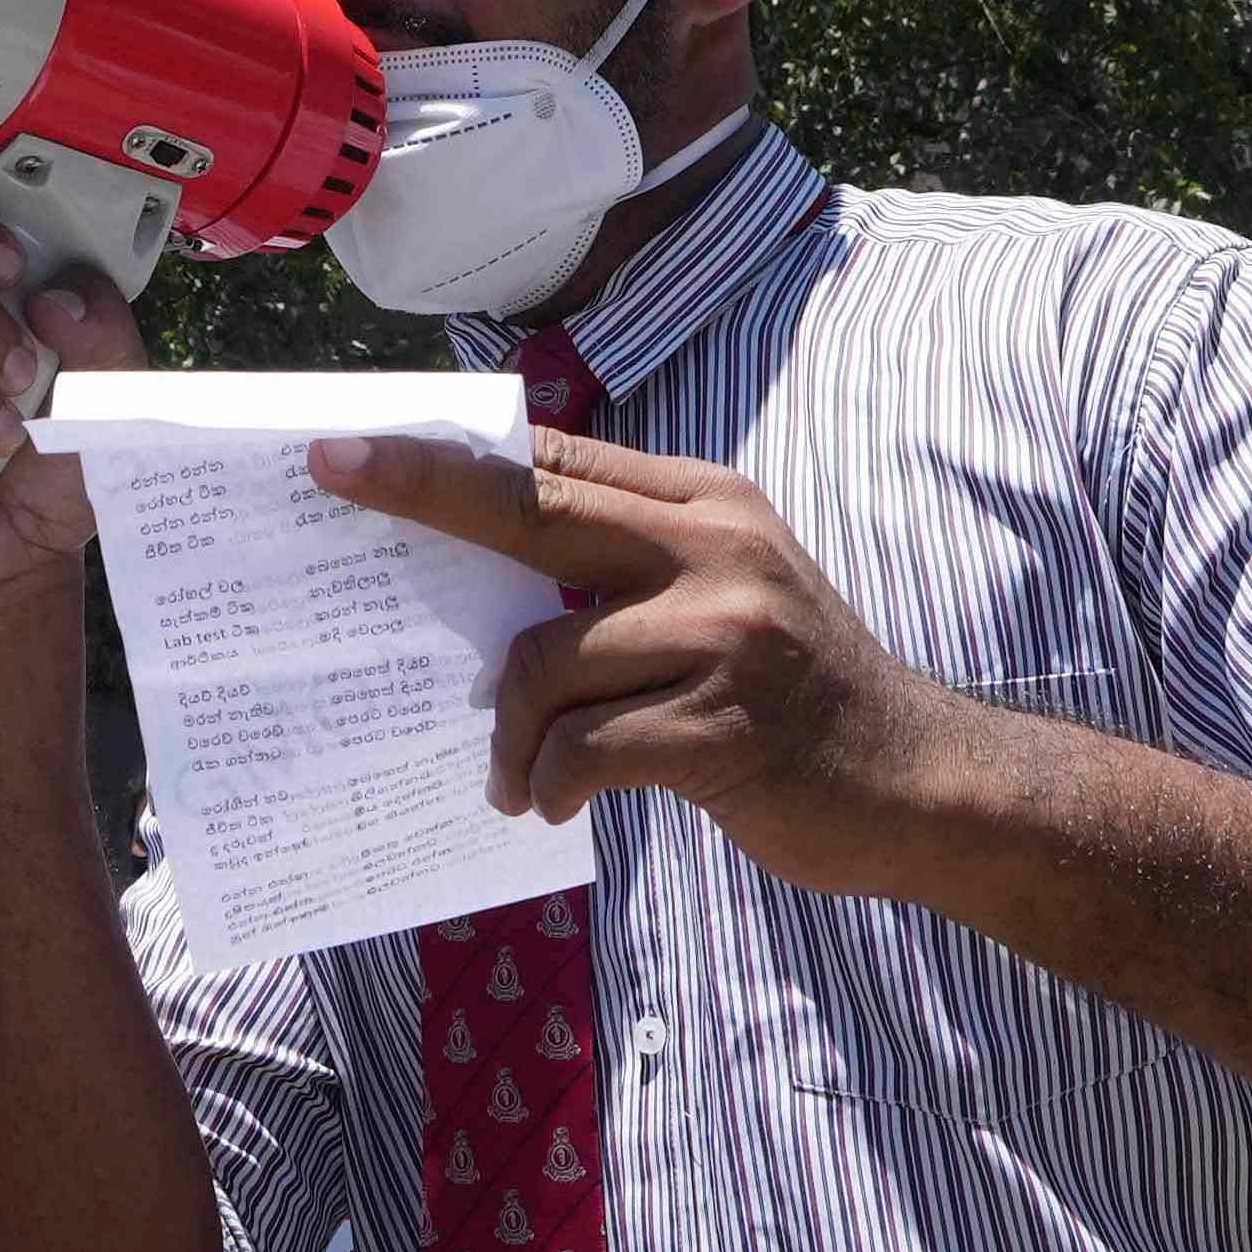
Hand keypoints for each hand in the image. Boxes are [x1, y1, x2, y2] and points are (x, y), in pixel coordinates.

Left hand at [314, 427, 967, 895]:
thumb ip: (630, 571)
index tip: (349, 446)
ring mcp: (722, 634)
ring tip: (516, 778)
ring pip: (543, 661)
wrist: (920, 781)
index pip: (554, 460)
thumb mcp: (729, 596)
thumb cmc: (797, 698)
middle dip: (423, 495)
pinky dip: (550, 782)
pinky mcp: (721, 726)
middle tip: (331, 485)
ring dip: (507, 736)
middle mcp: (715, 549)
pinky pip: (583, 749)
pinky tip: (555, 805)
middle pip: (532, 509)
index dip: (448, 453)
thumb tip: (484, 586)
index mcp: (708, 505)